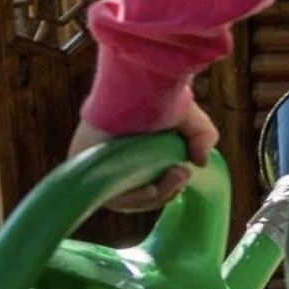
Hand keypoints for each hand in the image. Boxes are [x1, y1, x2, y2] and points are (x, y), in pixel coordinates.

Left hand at [66, 104, 217, 213]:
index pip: (147, 180)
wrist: (135, 89)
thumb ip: (202, 138)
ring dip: (155, 195)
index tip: (184, 173)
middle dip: (166, 190)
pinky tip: (151, 190)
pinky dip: (133, 198)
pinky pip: (111, 196)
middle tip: (183, 174)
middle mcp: (113, 159)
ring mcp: (98, 167)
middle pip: (139, 191)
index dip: (167, 186)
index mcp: (131, 149)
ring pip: (127, 197)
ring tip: (175, 177)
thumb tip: (201, 162)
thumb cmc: (159, 97)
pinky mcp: (86, 172)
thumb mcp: (191, 120)